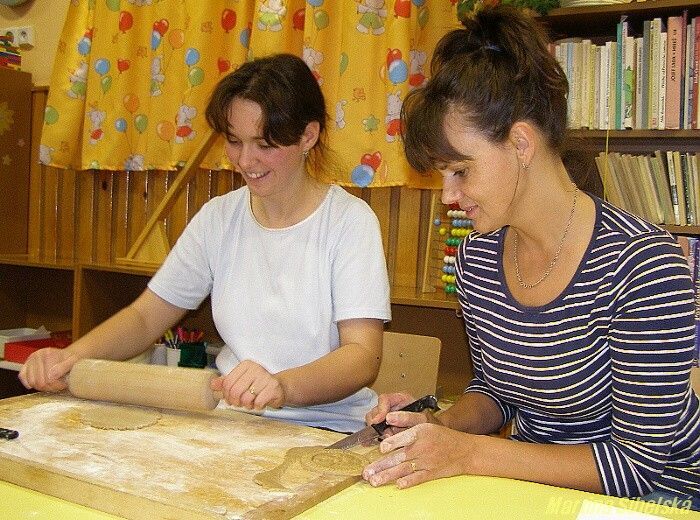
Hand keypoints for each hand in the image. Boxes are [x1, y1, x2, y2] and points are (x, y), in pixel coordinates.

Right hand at [18, 348, 77, 391]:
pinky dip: (30, 383)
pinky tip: (40, 385)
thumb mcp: (73, 361)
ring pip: (32, 382)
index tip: (64, 384)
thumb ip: (63, 367)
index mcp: (48, 353)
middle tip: (59, 386)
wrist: (66, 356)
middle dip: (51, 387)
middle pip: (40, 381)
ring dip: (43, 387)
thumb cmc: (70, 359)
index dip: (57, 384)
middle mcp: (37, 355)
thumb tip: (51, 376)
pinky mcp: (25, 365)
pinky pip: (23, 377)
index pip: (49, 377)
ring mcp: (30, 360)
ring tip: (53, 385)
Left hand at [211, 359, 284, 410]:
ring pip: (246, 398)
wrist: (279, 388)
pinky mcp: (273, 387)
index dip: (226, 395)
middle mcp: (256, 368)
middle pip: (235, 391)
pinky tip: (260, 402)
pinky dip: (257, 406)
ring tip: (251, 402)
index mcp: (246, 365)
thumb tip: (213, 384)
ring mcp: (265, 377)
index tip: (231, 399)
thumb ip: (226, 383)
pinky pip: (258, 402)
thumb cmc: (258, 385)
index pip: (227, 382)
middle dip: (236, 402)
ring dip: (247, 405)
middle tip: (240, 403)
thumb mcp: (241, 381)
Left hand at [362, 423, 477, 488]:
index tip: (382, 448)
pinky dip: (408, 482)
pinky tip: (398, 485)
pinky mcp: (431, 473)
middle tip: (367, 473)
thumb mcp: (425, 422)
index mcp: (421, 432)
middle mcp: (422, 447)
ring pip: (404, 469)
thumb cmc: (440, 435)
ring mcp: (427, 461)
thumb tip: (389, 417)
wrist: (464, 450)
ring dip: (388, 476)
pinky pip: (418, 478)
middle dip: (381, 466)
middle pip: (399, 457)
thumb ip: (406, 420)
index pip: (405, 437)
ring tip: (374, 481)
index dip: (393, 442)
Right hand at [366, 392, 440, 436]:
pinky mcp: (386, 427)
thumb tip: (388, 417)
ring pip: (373, 420)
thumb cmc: (431, 424)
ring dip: (378, 430)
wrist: (435, 435)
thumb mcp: (422, 419)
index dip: (380, 409)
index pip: (384, 399)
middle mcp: (392, 406)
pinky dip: (375, 436)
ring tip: (388, 438)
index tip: (379, 420)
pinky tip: (378, 441)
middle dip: (377, 422)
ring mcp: (388, 417)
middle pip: (375, 409)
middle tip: (385, 433)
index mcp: (400, 399)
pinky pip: (376, 430)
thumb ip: (407, 417)